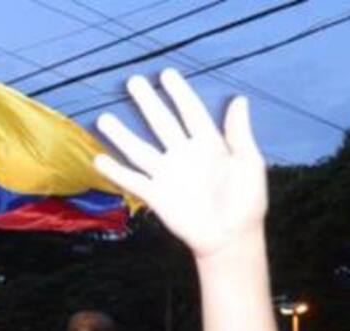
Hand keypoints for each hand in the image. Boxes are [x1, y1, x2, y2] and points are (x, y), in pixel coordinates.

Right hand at [94, 69, 265, 259]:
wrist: (231, 237)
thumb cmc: (246, 201)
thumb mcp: (250, 163)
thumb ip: (239, 134)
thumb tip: (239, 100)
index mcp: (209, 143)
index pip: (190, 112)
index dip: (179, 93)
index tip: (166, 74)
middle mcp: (184, 155)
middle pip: (161, 124)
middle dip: (147, 103)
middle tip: (133, 82)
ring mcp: (167, 175)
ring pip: (140, 149)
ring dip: (122, 135)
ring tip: (104, 119)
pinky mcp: (157, 195)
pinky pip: (133, 180)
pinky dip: (116, 172)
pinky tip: (100, 160)